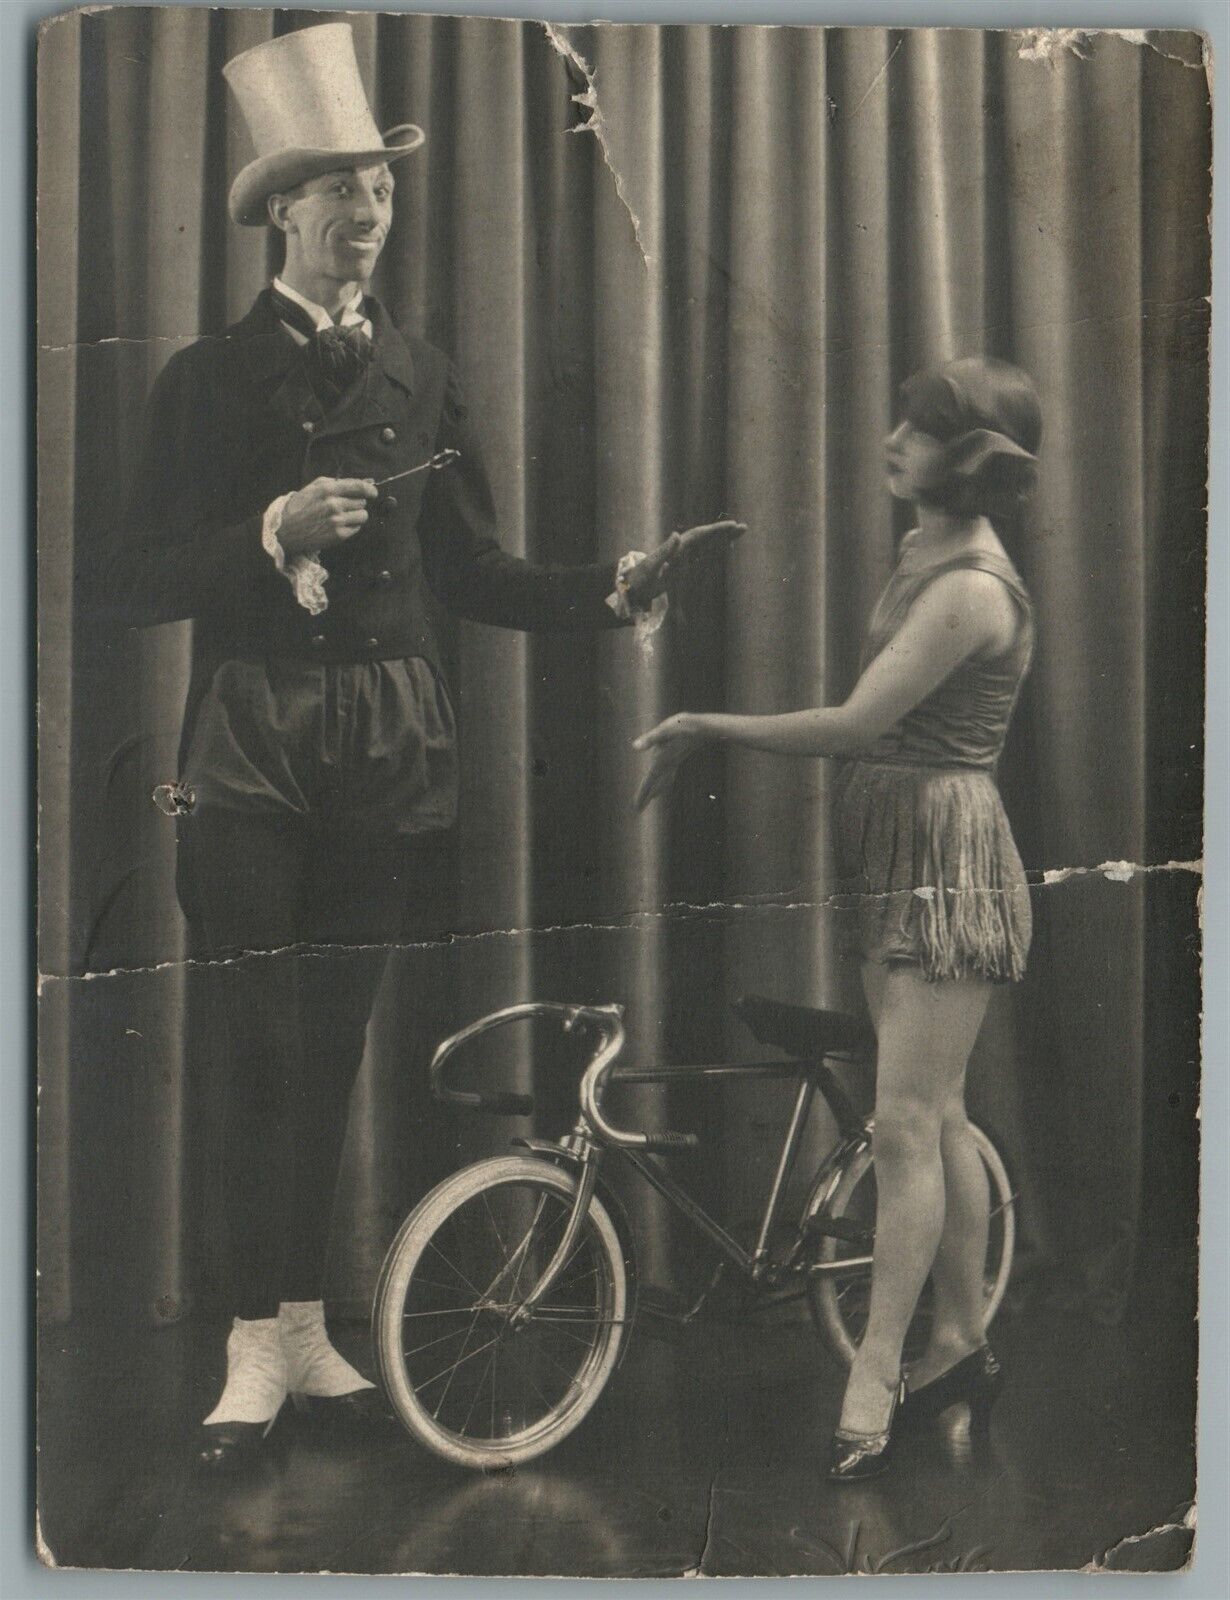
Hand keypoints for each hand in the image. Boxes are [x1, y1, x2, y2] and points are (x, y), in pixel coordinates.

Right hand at [277, 477, 377, 555]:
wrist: (285, 530)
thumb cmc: (300, 506)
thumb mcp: (315, 487)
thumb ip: (340, 482)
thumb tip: (366, 482)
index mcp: (328, 489)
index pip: (359, 486)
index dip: (370, 489)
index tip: (373, 492)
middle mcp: (334, 504)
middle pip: (362, 502)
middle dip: (356, 503)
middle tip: (343, 506)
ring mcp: (337, 521)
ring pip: (362, 515)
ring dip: (356, 515)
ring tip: (342, 516)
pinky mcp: (339, 535)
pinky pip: (357, 528)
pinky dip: (351, 526)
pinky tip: (338, 525)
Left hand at [622, 519, 745, 607]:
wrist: (632, 587)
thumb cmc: (641, 579)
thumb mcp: (651, 566)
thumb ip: (664, 551)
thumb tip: (676, 534)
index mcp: (676, 547)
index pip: (700, 534)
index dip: (716, 530)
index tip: (732, 526)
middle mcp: (681, 548)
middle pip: (706, 536)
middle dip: (724, 532)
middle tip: (744, 527)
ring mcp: (683, 556)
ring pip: (707, 544)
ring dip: (723, 539)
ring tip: (740, 534)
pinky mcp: (683, 564)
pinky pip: (703, 554)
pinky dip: (716, 550)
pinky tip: (725, 549)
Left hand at [632, 713, 708, 810]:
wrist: (705, 728)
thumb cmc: (684, 726)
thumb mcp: (665, 730)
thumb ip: (650, 739)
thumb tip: (635, 747)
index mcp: (662, 760)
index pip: (649, 781)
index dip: (642, 794)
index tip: (637, 809)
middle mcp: (668, 764)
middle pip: (656, 784)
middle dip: (647, 796)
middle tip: (638, 809)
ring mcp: (674, 762)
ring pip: (664, 780)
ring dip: (657, 789)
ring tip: (651, 797)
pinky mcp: (678, 757)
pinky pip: (670, 773)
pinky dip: (665, 780)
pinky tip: (666, 781)